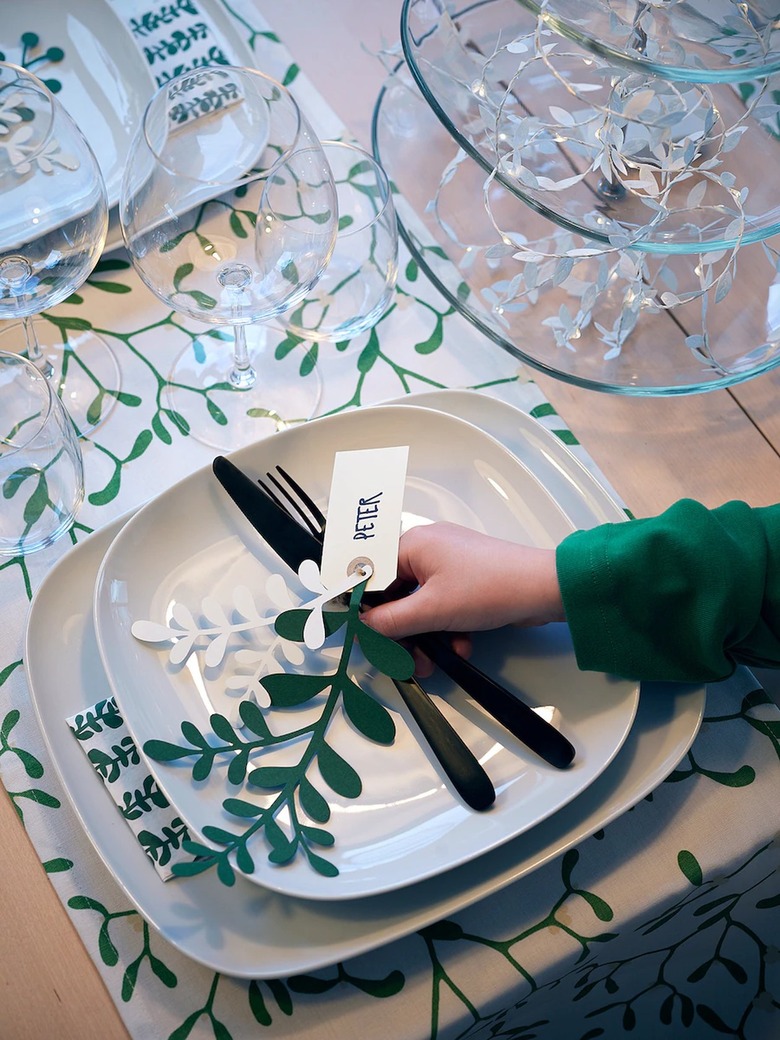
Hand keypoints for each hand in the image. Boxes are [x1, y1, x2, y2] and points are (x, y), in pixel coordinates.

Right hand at [361, 522, 564, 671]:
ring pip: (421, 605)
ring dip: (424, 636)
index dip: (364, 607)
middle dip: (400, 632)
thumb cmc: (487, 588)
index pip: (372, 575)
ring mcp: (449, 564)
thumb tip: (363, 627)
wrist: (544, 588)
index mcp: (412, 544)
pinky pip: (443, 606)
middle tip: (402, 660)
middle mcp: (427, 549)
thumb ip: (391, 621)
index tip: (362, 636)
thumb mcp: (431, 610)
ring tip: (431, 663)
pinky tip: (459, 647)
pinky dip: (446, 629)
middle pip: (396, 594)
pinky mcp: (468, 580)